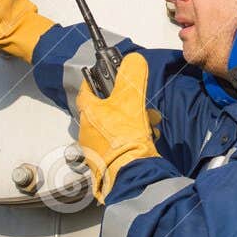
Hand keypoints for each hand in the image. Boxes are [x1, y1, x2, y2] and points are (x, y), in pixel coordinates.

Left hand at [76, 52, 159, 201]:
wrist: (131, 177)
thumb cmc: (124, 140)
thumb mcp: (131, 100)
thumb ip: (132, 77)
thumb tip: (134, 59)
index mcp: (88, 114)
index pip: (86, 90)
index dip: (96, 79)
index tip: (106, 74)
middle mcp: (88, 132)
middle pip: (106, 109)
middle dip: (128, 104)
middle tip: (142, 104)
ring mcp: (97, 150)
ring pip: (116, 126)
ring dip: (135, 121)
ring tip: (150, 123)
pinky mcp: (108, 163)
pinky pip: (121, 144)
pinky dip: (135, 138)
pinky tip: (148, 138)